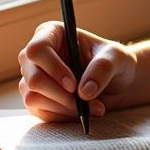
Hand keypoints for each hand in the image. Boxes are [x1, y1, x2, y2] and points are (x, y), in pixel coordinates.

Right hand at [17, 21, 137, 121]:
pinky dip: (64, 115)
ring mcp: (33, 78)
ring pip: (33, 98)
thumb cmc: (113, 61)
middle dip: (60, 94)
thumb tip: (84, 92)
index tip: (73, 84)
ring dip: (65, 107)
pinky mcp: (37, 99)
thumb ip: (102, 68)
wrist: (115, 83)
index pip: (37, 49)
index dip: (53, 68)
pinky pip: (41, 112)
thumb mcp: (116, 57)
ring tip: (93, 107)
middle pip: (33, 78)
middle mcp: (37, 56)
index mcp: (52, 33)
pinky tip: (83, 111)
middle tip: (85, 102)